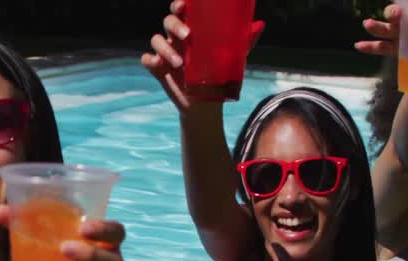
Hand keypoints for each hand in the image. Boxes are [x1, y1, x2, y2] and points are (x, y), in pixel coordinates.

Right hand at [142, 1, 263, 111]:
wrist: (206, 104)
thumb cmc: (218, 76)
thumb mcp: (232, 58)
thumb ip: (244, 41)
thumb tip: (260, 24)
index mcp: (192, 31)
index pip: (182, 11)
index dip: (179, 5)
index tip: (184, 5)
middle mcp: (176, 39)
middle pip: (168, 22)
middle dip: (174, 25)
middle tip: (187, 36)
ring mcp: (165, 53)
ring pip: (157, 40)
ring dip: (166, 49)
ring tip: (181, 63)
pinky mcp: (157, 69)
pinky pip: (147, 59)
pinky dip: (150, 60)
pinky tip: (158, 65)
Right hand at [355, 3, 407, 56]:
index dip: (404, 5)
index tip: (402, 10)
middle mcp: (406, 22)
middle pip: (395, 15)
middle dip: (392, 14)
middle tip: (393, 16)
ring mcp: (398, 36)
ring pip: (384, 30)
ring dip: (376, 27)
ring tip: (366, 24)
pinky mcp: (393, 49)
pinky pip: (380, 48)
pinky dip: (369, 47)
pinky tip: (358, 46)